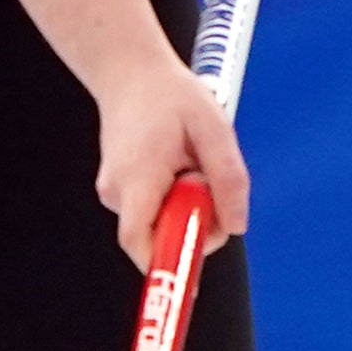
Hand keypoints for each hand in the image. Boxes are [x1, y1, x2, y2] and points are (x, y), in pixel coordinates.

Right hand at [91, 50, 251, 266]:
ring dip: (189, 204)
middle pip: (162, 236)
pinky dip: (179, 197)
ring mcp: (116, 194)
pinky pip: (159, 212)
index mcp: (137, 176)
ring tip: (189, 160)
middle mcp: (117, 192)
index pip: (138, 238)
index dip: (164, 263)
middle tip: (207, 177)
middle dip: (196, 221)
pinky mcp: (123, 194)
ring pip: (164, 223)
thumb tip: (235, 227)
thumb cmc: (172, 97)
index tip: (190, 276)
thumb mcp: (214, 129)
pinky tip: (180, 164)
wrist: (132, 74)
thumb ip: (228, 179)